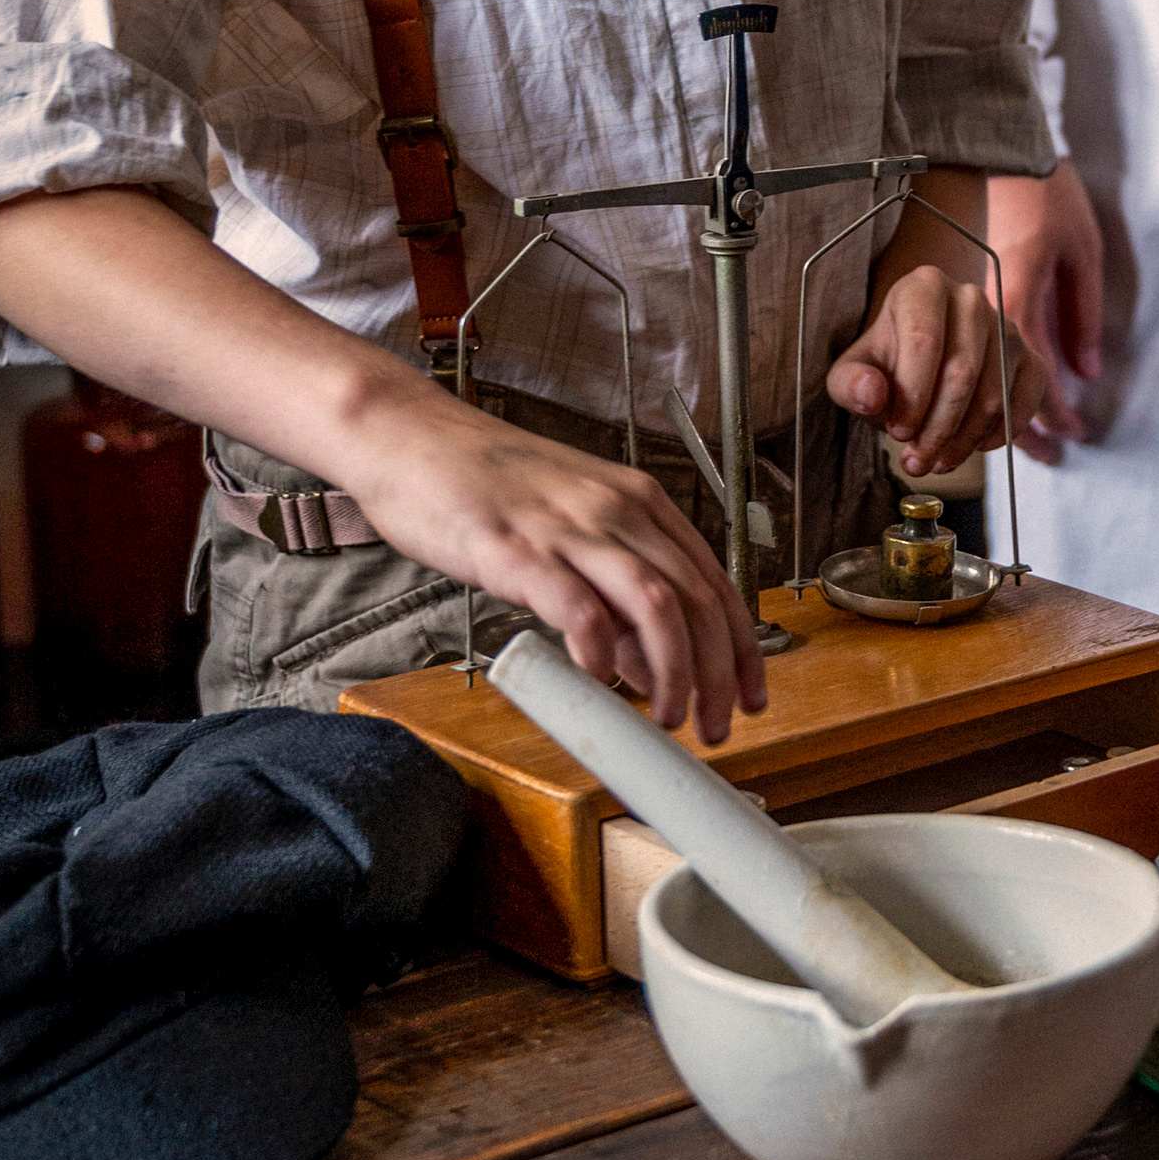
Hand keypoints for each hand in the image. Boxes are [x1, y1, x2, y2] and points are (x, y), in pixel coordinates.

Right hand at [336, 399, 766, 739]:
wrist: (408, 436)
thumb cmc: (485, 484)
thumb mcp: (570, 528)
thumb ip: (614, 589)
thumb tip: (650, 661)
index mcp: (639, 501)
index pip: (716, 582)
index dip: (743, 647)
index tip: (751, 694)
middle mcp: (617, 510)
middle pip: (697, 600)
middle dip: (719, 674)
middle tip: (715, 724)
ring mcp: (569, 528)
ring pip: (656, 605)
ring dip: (673, 672)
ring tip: (668, 717)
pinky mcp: (518, 550)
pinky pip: (578, 606)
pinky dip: (599, 649)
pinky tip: (598, 676)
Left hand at [826, 265, 1045, 475]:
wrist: (921, 365)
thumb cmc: (886, 366)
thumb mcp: (851, 374)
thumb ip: (850, 383)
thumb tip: (873, 395)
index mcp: (924, 286)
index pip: (924, 340)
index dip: (912, 394)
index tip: (898, 431)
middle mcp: (970, 298)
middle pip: (962, 372)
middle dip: (938, 427)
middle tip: (917, 460)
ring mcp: (1006, 327)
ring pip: (993, 394)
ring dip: (964, 440)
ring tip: (937, 461)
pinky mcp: (1030, 358)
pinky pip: (1024, 401)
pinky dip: (1000, 434)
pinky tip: (973, 447)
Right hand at [986, 163, 1105, 463]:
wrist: (1005, 155)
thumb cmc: (1050, 197)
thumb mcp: (1084, 253)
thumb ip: (1082, 315)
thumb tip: (1087, 370)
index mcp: (1017, 298)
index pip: (1033, 374)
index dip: (1052, 413)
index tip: (1072, 438)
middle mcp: (987, 308)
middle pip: (997, 386)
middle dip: (1019, 429)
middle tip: (1045, 456)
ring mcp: (971, 303)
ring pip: (978, 375)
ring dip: (990, 414)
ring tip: (1015, 442)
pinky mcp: (964, 296)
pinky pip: (970, 352)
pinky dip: (980, 384)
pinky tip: (989, 401)